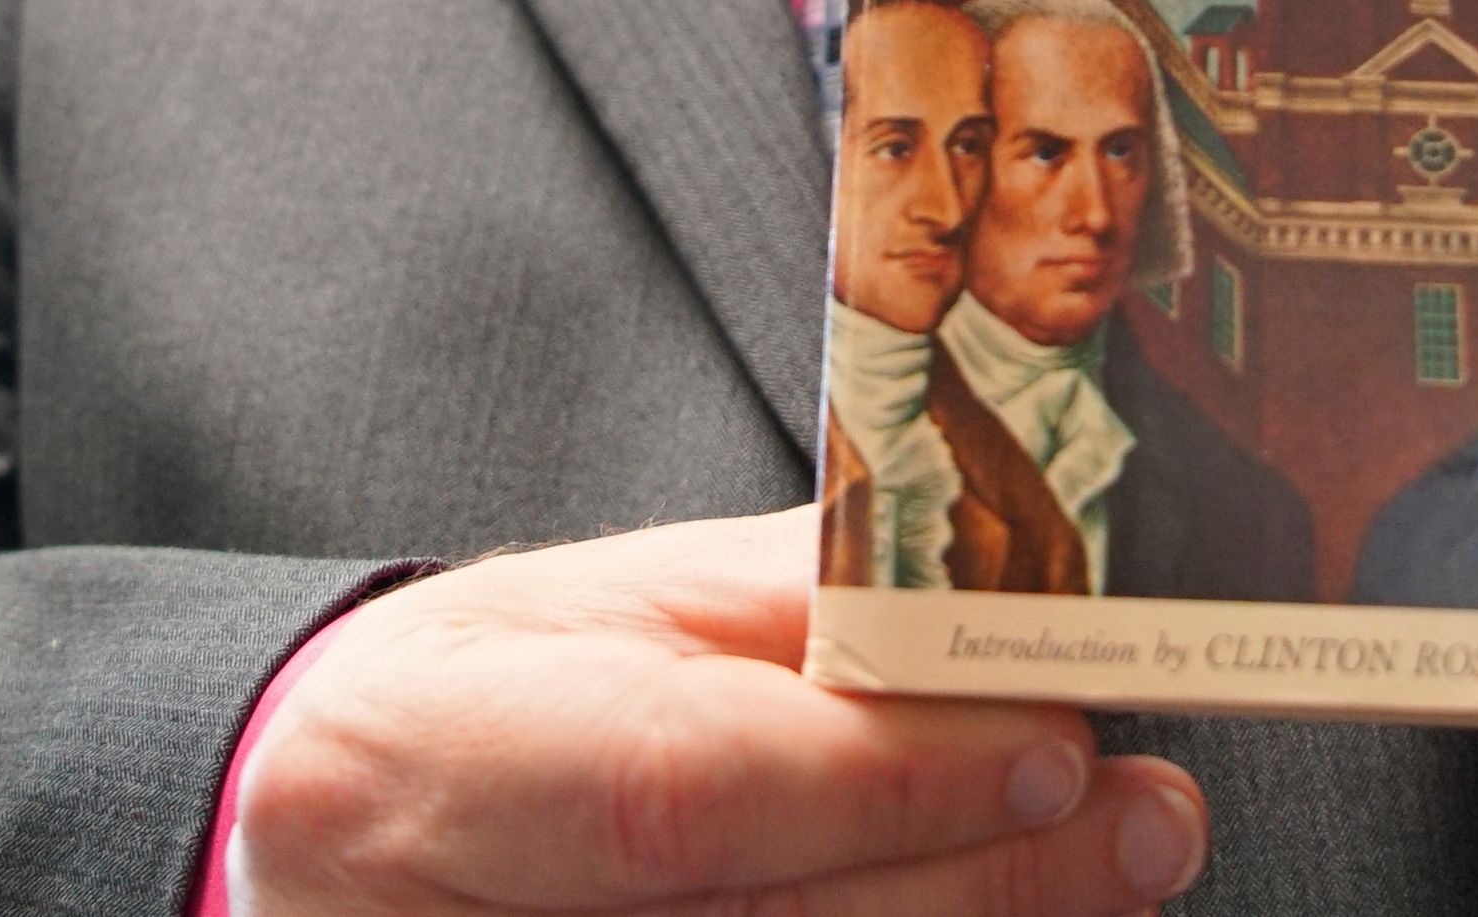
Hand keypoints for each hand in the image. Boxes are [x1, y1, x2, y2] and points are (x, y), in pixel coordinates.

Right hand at [229, 509, 1209, 915]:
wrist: (328, 846)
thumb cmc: (486, 711)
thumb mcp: (610, 611)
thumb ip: (803, 605)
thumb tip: (1014, 596)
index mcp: (433, 762)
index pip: (687, 791)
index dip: (886, 784)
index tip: (1056, 740)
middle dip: (990, 881)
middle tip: (1150, 819)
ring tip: (1114, 860)